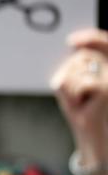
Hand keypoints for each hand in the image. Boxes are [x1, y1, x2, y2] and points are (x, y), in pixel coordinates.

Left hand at [51, 28, 107, 158]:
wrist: (93, 136)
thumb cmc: (83, 110)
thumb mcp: (77, 84)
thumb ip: (79, 65)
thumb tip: (74, 44)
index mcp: (106, 67)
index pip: (103, 44)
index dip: (91, 38)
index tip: (72, 41)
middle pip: (81, 57)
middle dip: (70, 74)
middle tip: (77, 95)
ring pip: (76, 69)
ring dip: (69, 87)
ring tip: (80, 100)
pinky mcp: (106, 89)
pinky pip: (76, 83)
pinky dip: (72, 96)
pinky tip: (82, 105)